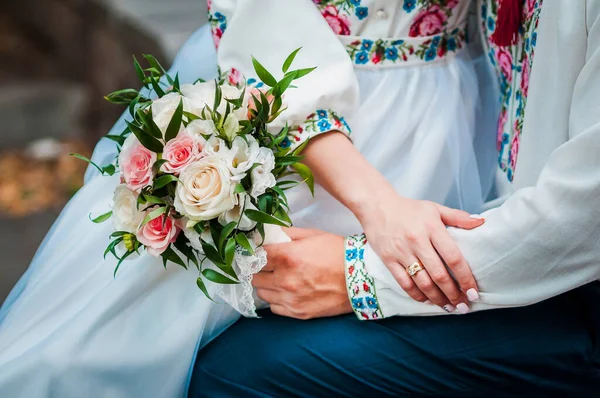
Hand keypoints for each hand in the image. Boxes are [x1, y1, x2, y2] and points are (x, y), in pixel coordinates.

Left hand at [252, 228, 351, 319]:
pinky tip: (287, 292)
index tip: (259, 252)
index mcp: (288, 257)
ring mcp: (291, 299)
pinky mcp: (298, 313)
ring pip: (262, 293)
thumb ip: (287, 233)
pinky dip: (277, 300)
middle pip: (255, 276)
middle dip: (261, 269)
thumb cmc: (338, 253)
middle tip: (270, 265)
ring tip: (279, 278)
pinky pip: (274, 308)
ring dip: (267, 285)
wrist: (362, 277)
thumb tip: (269, 232)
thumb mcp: (312, 235)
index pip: (257, 256)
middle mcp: (286, 280)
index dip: (257, 253)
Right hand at [357, 194, 483, 312]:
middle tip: (463, 305)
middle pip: (439, 274)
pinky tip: (427, 300)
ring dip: (438, 298)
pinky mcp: (388, 259)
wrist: (376, 206)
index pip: (453, 257)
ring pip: (422, 282)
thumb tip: (481, 223)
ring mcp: (401, 252)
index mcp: (432, 228)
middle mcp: (417, 241)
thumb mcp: (434, 208)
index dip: (465, 278)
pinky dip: (417, 295)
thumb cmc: (408, 208)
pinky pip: (404, 283)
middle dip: (454, 294)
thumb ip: (458, 217)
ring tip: (449, 306)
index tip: (473, 292)